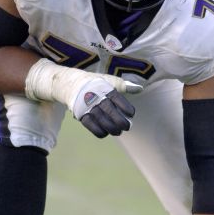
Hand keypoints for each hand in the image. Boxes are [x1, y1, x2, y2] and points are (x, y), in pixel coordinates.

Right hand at [24, 59, 143, 137]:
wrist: (74, 84)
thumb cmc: (97, 84)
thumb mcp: (110, 81)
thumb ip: (125, 86)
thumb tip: (140, 88)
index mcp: (105, 88)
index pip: (117, 99)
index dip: (126, 108)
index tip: (132, 114)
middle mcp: (96, 97)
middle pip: (110, 111)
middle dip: (121, 121)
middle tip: (127, 127)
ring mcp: (88, 107)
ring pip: (101, 120)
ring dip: (112, 129)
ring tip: (118, 132)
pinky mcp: (81, 114)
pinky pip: (90, 126)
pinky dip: (99, 132)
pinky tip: (106, 133)